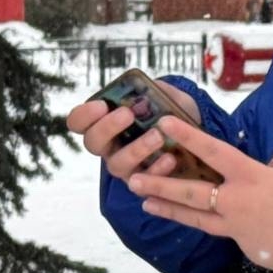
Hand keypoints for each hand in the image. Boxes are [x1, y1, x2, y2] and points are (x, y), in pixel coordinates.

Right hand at [68, 84, 197, 188]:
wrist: (194, 139)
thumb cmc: (172, 115)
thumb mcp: (167, 97)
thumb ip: (157, 91)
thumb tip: (147, 89)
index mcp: (104, 122)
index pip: (78, 121)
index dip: (85, 114)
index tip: (102, 105)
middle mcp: (108, 146)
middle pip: (92, 142)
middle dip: (107, 127)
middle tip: (128, 114)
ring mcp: (124, 166)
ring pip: (116, 164)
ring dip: (135, 149)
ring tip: (157, 136)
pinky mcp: (142, 183)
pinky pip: (142, 183)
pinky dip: (156, 170)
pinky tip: (170, 157)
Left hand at [125, 119, 272, 270]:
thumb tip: (272, 164)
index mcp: (250, 176)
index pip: (212, 150)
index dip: (187, 135)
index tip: (164, 124)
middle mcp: (235, 201)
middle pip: (189, 192)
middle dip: (158, 185)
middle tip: (131, 180)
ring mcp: (236, 227)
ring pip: (195, 218)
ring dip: (168, 210)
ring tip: (145, 205)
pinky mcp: (244, 246)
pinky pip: (224, 232)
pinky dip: (214, 225)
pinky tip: (205, 223)